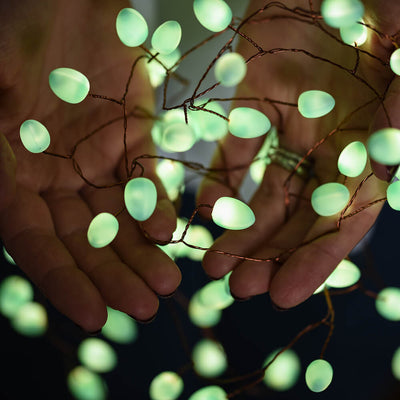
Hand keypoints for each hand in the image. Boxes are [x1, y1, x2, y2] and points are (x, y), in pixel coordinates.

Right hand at [0, 0, 180, 331]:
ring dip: (143, 254)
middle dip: (113, 275)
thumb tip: (2, 205)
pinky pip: (145, 184)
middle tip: (146, 307)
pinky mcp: (131, 140)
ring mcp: (93, 161)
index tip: (94, 317)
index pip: (34, 242)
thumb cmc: (16, 26)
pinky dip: (158, 209)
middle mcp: (50, 176)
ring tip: (167, 285)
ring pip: (119, 221)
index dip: (62, 280)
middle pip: (84, 240)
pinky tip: (172, 234)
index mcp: (8, 173)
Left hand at [197, 0, 397, 307]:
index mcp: (368, 141)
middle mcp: (330, 144)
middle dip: (270, 257)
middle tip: (239, 291)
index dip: (317, 259)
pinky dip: (219, 187)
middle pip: (300, 217)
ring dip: (240, 233)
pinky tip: (201, 215)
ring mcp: (289, 127)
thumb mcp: (397, 34)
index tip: (284, 295)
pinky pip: (234, 156)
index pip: (344, 216)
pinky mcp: (251, 105)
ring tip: (212, 267)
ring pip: (265, 196)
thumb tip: (393, 139)